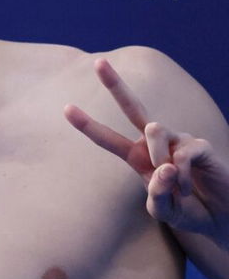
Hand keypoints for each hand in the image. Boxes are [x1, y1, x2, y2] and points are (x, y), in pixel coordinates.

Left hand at [65, 58, 228, 244]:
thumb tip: (164, 166)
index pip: (108, 139)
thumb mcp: (162, 210)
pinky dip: (182, 176)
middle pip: (133, 108)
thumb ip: (156, 194)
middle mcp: (155, 143)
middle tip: (98, 62)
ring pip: (154, 130)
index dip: (88, 125)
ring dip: (158, 159)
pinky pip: (181, 153)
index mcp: (137, 157)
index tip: (65, 108)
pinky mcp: (199, 145)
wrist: (219, 215)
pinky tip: (188, 187)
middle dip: (115, 85)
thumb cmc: (186, 209)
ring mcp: (178, 140)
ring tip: (173, 185)